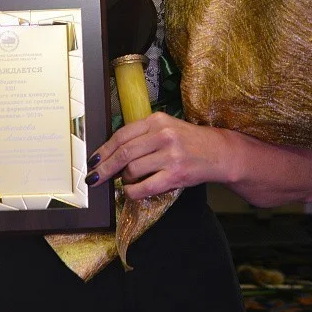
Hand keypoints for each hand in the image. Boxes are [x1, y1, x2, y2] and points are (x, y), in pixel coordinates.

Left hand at [84, 112, 230, 199]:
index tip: (93, 160)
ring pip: (132, 170)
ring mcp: (170, 155)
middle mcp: (163, 135)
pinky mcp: (176, 175)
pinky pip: (145, 186)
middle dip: (105, 168)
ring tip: (127, 180)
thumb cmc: (188, 141)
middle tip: (94, 178)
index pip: (122, 135)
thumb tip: (111, 153)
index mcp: (157, 120)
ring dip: (124, 179)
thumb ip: (142, 135)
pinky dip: (133, 191)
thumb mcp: (166, 128)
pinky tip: (131, 190)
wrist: (218, 152)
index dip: (104, 149)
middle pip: (124, 153)